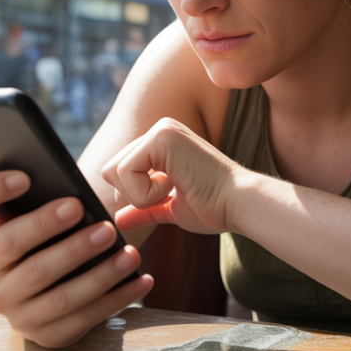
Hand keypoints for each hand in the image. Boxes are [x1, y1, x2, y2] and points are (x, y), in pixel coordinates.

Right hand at [0, 170, 153, 347]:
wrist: (60, 284)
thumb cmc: (55, 235)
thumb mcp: (40, 213)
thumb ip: (43, 195)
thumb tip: (70, 184)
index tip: (26, 176)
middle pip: (16, 251)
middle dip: (60, 235)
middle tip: (101, 224)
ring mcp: (13, 311)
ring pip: (57, 294)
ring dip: (98, 274)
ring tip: (130, 254)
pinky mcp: (44, 334)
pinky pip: (83, 318)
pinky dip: (116, 299)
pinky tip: (141, 280)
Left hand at [100, 118, 238, 234]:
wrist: (239, 204)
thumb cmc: (214, 207)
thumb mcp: (171, 209)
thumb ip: (144, 210)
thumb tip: (117, 220)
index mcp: (161, 144)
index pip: (121, 171)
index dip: (134, 195)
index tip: (166, 198)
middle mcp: (158, 130)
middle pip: (111, 170)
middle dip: (132, 195)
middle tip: (167, 195)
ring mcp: (160, 130)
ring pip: (114, 171)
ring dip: (140, 194)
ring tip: (174, 189)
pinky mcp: (161, 136)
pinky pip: (126, 171)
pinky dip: (145, 192)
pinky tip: (175, 186)